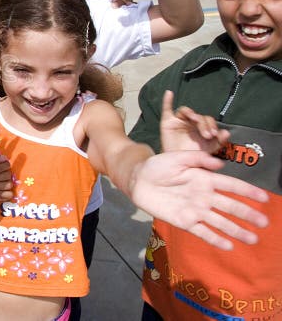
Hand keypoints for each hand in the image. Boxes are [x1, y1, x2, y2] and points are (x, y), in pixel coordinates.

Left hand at [131, 150, 268, 249]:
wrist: (137, 180)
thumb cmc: (157, 166)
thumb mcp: (176, 157)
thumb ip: (197, 158)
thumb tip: (219, 165)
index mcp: (205, 179)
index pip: (231, 186)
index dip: (247, 191)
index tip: (264, 198)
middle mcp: (204, 196)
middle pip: (230, 206)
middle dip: (247, 214)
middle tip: (265, 222)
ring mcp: (195, 210)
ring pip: (220, 222)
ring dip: (236, 231)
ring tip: (253, 239)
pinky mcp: (184, 222)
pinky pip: (202, 232)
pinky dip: (215, 239)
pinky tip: (228, 246)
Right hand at [160, 90, 229, 153]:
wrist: (178, 165)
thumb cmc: (192, 156)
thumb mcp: (208, 150)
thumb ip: (218, 142)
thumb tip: (227, 132)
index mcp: (201, 127)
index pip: (208, 120)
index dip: (212, 126)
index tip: (215, 135)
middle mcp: (190, 122)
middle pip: (198, 116)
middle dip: (204, 124)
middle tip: (207, 135)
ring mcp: (178, 121)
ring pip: (185, 111)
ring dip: (191, 114)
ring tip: (194, 120)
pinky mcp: (167, 122)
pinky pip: (166, 109)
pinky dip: (167, 100)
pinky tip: (169, 93)